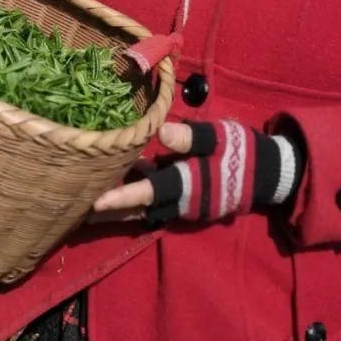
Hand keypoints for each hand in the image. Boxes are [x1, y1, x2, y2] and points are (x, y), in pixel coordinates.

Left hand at [90, 120, 303, 225]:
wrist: (268, 173)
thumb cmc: (241, 151)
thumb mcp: (220, 138)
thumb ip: (192, 137)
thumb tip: (162, 131)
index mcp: (186, 184)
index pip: (148, 191)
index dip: (121, 197)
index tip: (95, 202)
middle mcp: (178, 201)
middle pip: (136, 208)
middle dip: (107, 210)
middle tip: (72, 208)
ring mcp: (180, 204)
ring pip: (141, 207)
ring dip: (116, 205)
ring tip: (84, 201)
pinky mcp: (182, 198)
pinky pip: (151, 200)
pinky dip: (131, 195)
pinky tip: (113, 180)